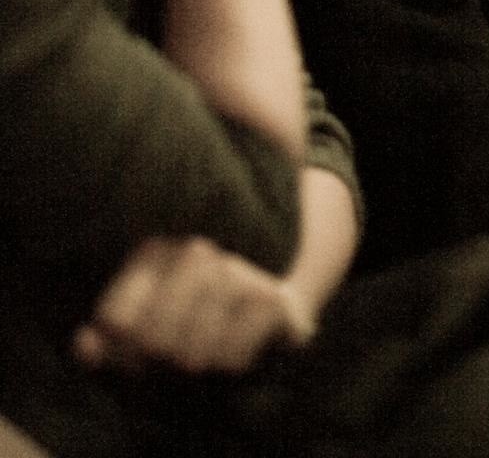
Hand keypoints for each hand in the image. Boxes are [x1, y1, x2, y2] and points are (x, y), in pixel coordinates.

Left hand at [72, 236, 315, 375]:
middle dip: (158, 364)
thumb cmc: (196, 318)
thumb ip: (109, 339)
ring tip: (202, 358)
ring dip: (195, 366)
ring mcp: (234, 273)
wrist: (274, 301)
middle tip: (171, 364)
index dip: (119, 351)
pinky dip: (228, 366)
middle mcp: (194, 253)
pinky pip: (230, 358)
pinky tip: (233, 351)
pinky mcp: (268, 300)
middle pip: (152, 341)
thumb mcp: (146, 324)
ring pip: (191, 354)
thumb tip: (83, 343)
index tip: (134, 356)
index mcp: (155, 252)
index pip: (115, 319)